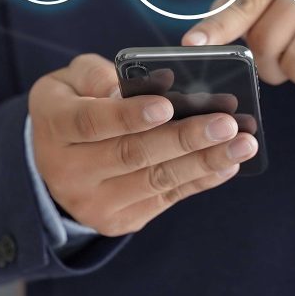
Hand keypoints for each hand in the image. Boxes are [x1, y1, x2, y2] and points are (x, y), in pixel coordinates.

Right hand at [28, 54, 258, 237]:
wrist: (54, 163)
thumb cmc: (72, 105)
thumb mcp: (67, 79)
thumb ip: (95, 74)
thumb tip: (132, 85)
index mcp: (53, 126)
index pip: (91, 123)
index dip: (129, 116)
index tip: (167, 105)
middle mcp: (68, 171)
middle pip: (131, 155)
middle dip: (183, 138)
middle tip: (226, 123)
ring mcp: (94, 202)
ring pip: (154, 180)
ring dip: (203, 162)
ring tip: (242, 144)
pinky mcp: (119, 221)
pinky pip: (165, 199)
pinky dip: (199, 180)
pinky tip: (227, 164)